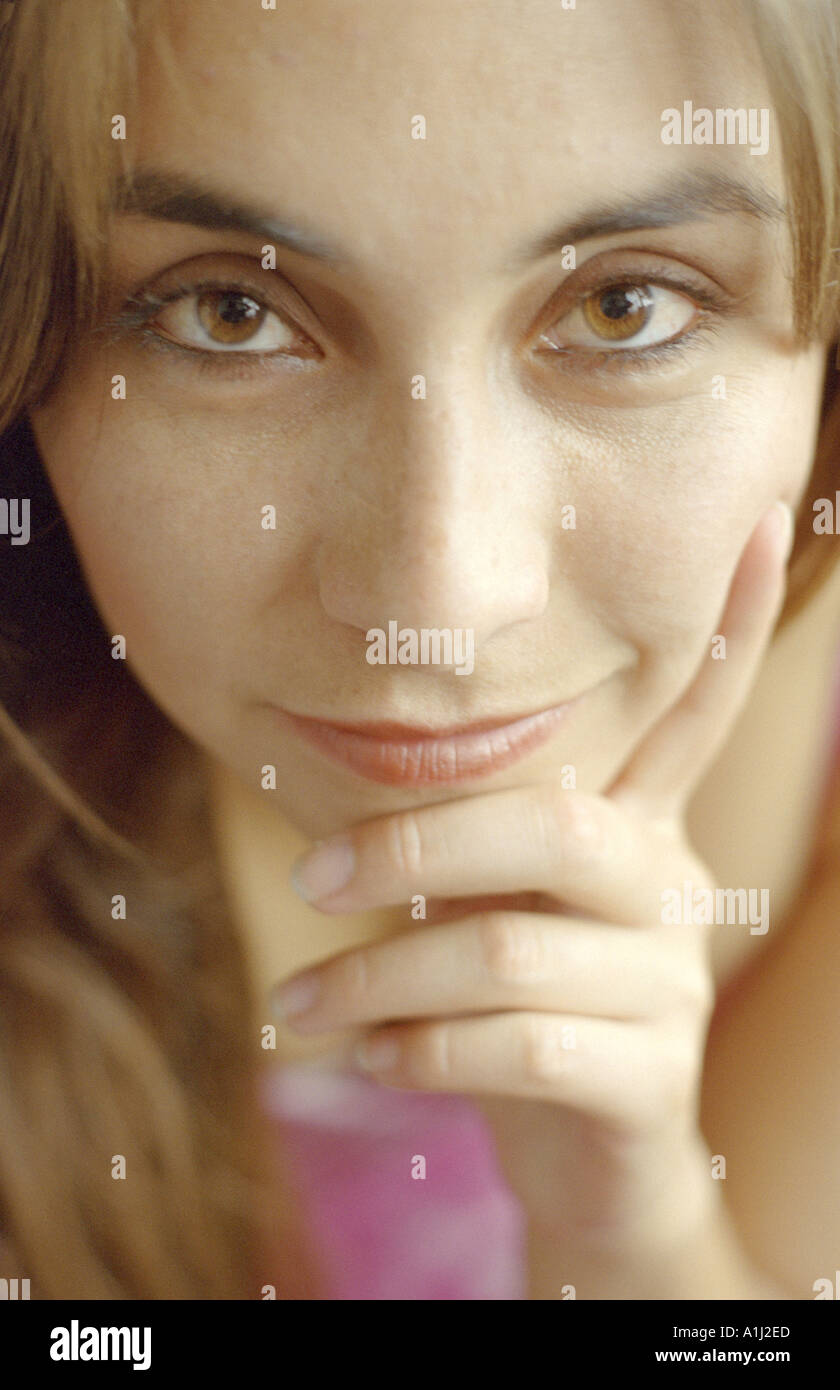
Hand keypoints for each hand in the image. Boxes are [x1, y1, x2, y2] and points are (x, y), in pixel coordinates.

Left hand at [272, 503, 792, 1256]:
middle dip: (411, 846)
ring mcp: (667, 983)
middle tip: (311, 877)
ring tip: (298, 1003)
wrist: (587, 1163)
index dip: (727, 620)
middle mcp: (666, 884)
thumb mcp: (497, 905)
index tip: (755, 515)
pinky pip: (518, 1047)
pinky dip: (420, 1051)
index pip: (691, 709)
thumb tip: (341, 786)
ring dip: (377, 977)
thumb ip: (462, 840)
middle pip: (550, 827)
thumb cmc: (521, 1005)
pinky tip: (369, 1060)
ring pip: (508, 949)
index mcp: (635, 823)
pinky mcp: (647, 1079)